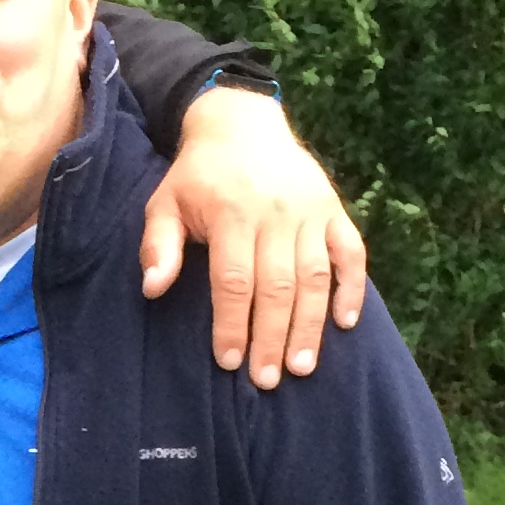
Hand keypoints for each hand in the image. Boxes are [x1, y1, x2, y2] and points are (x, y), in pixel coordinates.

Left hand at [140, 87, 367, 389]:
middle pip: (277, 286)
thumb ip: (158, 246)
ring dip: (310, 326)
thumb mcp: (165, 203)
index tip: (230, 363)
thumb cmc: (198, 176)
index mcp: (233, 213)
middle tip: (267, 380)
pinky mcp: (334, 209)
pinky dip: (352, 288)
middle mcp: (277, 213)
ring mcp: (311, 211)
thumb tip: (152, 289)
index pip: (234, 281)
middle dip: (272, 337)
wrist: (242, 124)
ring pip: (315, 277)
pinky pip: (351, 253)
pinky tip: (346, 324)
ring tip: (302, 367)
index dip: (233, 325)